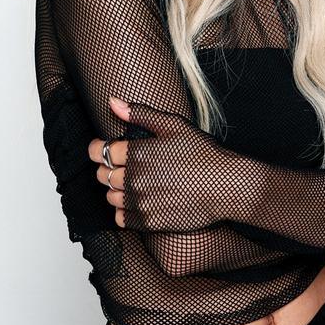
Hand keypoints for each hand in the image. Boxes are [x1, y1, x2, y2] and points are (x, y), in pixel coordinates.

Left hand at [87, 95, 229, 232]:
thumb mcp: (174, 126)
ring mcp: (141, 202)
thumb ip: (139, 113)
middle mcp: (134, 178)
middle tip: (122, 165)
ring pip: (110, 197)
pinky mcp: (149, 222)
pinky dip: (124, 210)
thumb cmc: (203, 153)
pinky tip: (139, 201)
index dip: (97, 148)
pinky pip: (121, 219)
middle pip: (102, 175)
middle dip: (107, 168)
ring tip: (133, 183)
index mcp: (136, 152)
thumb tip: (112, 102)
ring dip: (116, 190)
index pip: (98, 151)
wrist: (227, 186)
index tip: (102, 148)